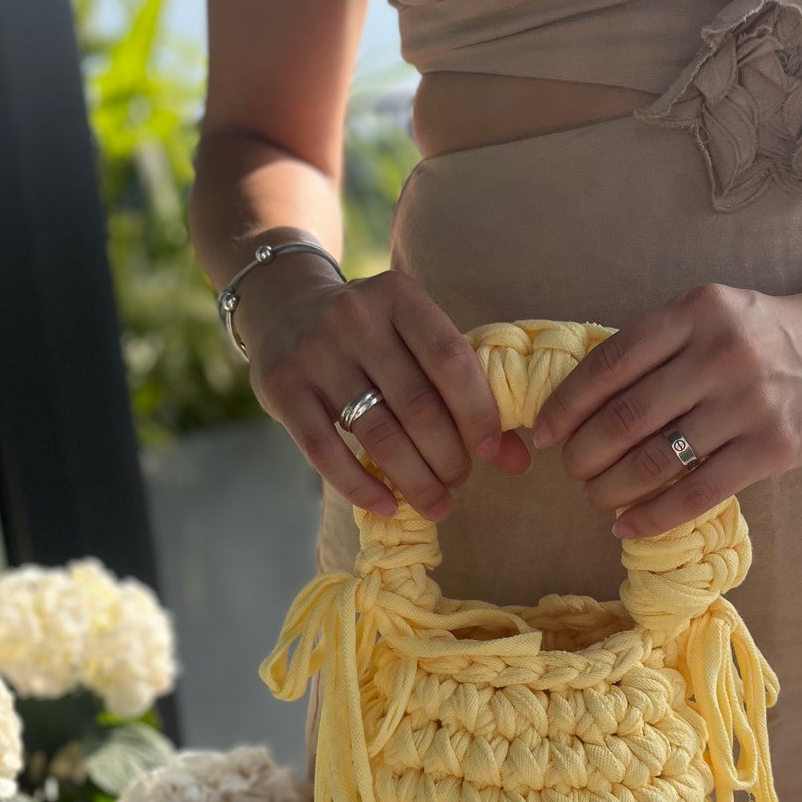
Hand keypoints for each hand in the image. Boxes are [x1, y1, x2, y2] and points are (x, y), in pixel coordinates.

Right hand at [238, 259, 528, 518]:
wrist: (285, 308)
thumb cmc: (371, 335)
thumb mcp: (414, 341)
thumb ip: (463, 390)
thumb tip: (518, 460)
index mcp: (398, 297)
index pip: (450, 359)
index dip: (477, 412)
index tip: (492, 451)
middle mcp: (354, 318)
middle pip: (417, 404)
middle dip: (448, 455)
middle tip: (460, 480)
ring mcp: (314, 352)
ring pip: (377, 434)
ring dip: (415, 479)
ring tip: (437, 504)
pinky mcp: (283, 388)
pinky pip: (326, 452)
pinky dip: (362, 487)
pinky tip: (388, 505)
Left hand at [530, 276, 801, 537]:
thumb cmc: (767, 334)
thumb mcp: (712, 314)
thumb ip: (659, 347)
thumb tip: (584, 402)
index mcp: (694, 313)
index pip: (610, 364)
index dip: (567, 405)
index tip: (543, 431)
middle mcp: (719, 355)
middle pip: (626, 417)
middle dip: (584, 453)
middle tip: (572, 469)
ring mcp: (748, 404)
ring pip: (656, 458)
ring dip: (611, 487)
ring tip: (596, 495)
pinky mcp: (772, 448)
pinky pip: (697, 493)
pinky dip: (652, 515)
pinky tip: (627, 525)